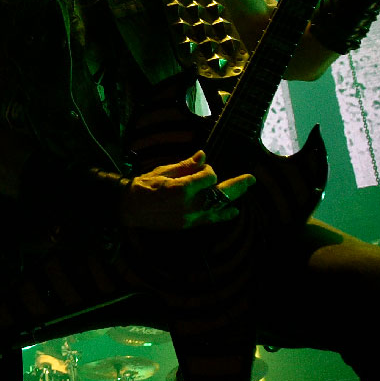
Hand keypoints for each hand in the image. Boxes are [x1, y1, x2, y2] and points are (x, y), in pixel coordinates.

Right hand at [118, 151, 254, 229]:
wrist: (128, 208)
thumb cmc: (143, 186)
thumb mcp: (164, 171)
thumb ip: (186, 166)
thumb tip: (203, 156)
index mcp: (183, 188)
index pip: (209, 177)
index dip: (208, 171)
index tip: (202, 168)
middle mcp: (190, 204)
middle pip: (220, 194)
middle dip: (237, 185)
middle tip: (251, 179)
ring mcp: (189, 217)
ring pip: (218, 207)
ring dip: (232, 197)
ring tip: (245, 188)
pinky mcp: (187, 225)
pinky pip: (210, 220)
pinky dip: (222, 216)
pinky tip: (233, 212)